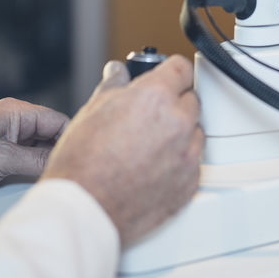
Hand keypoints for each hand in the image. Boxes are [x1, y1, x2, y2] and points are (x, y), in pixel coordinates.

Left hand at [0, 98, 69, 195]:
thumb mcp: (1, 158)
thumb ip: (36, 160)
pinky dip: (32, 172)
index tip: (83, 160)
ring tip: (56, 182)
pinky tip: (37, 184)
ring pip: (40, 151)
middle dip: (60, 155)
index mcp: (18, 113)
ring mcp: (8, 141)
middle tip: (71, 176)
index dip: (73, 140)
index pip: (59, 123)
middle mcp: (16, 124)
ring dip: (45, 165)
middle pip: (52, 137)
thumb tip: (63, 164)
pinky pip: (25, 162)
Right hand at [43, 56, 202, 245]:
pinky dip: (180, 161)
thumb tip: (117, 73)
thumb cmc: (82, 164)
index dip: (170, 72)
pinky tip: (154, 167)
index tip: (167, 78)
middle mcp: (178, 123)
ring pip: (196, 132)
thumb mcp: (91, 111)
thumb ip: (113, 85)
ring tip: (148, 146)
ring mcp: (188, 155)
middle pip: (191, 99)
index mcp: (155, 98)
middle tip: (149, 117)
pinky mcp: (190, 182)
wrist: (85, 208)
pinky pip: (194, 162)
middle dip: (173, 104)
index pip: (181, 69)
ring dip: (180, 133)